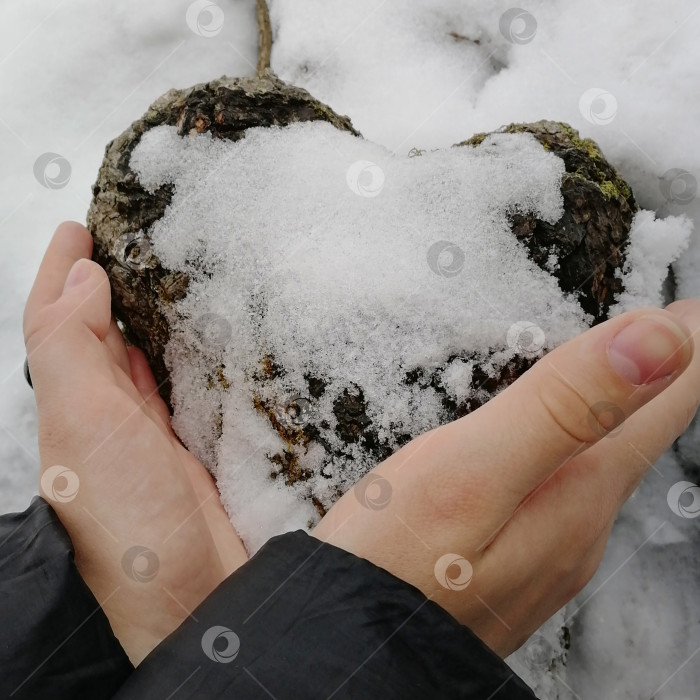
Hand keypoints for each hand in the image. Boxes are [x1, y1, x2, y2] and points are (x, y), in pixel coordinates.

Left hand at [23, 222, 247, 664]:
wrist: (189, 592)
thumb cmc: (129, 519)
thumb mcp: (84, 425)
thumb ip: (74, 348)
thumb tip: (80, 278)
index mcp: (68, 404)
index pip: (57, 320)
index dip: (61, 271)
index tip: (80, 226)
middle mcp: (98, 416)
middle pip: (90, 334)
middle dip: (95, 286)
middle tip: (116, 241)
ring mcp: (139, 433)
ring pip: (127, 358)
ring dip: (129, 317)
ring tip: (143, 278)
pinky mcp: (179, 447)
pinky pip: (165, 387)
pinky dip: (162, 357)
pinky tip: (172, 343)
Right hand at [313, 300, 699, 655]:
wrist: (353, 647)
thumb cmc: (394, 561)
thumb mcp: (474, 468)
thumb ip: (564, 407)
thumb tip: (657, 343)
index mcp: (577, 492)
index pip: (657, 405)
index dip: (683, 348)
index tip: (693, 309)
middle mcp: (578, 526)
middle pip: (639, 435)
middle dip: (664, 378)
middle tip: (672, 332)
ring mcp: (548, 549)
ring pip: (604, 462)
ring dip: (624, 411)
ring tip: (628, 377)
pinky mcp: (515, 557)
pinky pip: (567, 487)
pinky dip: (580, 445)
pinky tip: (563, 446)